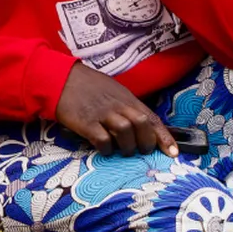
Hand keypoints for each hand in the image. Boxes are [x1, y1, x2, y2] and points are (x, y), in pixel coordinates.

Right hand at [55, 62, 177, 156]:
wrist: (59, 78)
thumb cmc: (87, 86)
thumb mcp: (112, 91)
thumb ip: (127, 106)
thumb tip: (142, 126)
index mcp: (126, 97)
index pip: (151, 118)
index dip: (164, 137)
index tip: (173, 153)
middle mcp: (117, 105)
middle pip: (141, 124)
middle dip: (146, 142)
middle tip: (141, 150)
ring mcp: (101, 114)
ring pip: (125, 133)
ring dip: (128, 147)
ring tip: (123, 151)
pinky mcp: (86, 123)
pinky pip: (103, 140)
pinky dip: (107, 149)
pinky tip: (104, 149)